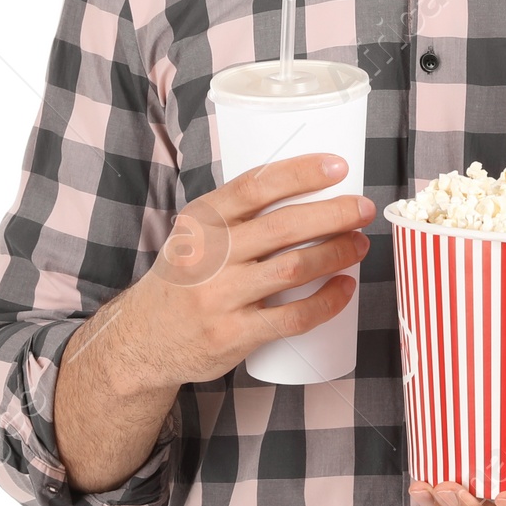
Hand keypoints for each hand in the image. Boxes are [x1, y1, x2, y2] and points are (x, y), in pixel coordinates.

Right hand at [119, 152, 374, 386]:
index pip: (255, 186)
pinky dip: (326, 302)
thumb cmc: (185, 277)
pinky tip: (345, 288)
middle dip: (333, 214)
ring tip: (360, 244)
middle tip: (363, 209)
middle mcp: (207, 256)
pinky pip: (291, 318)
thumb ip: (238, 212)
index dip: (301, 172)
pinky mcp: (233, 335)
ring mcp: (219, 297)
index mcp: (201, 220)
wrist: (143, 339)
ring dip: (336, 253)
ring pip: (293, 269)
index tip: (339, 166)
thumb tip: (308, 188)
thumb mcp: (195, 234)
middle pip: (283, 227)